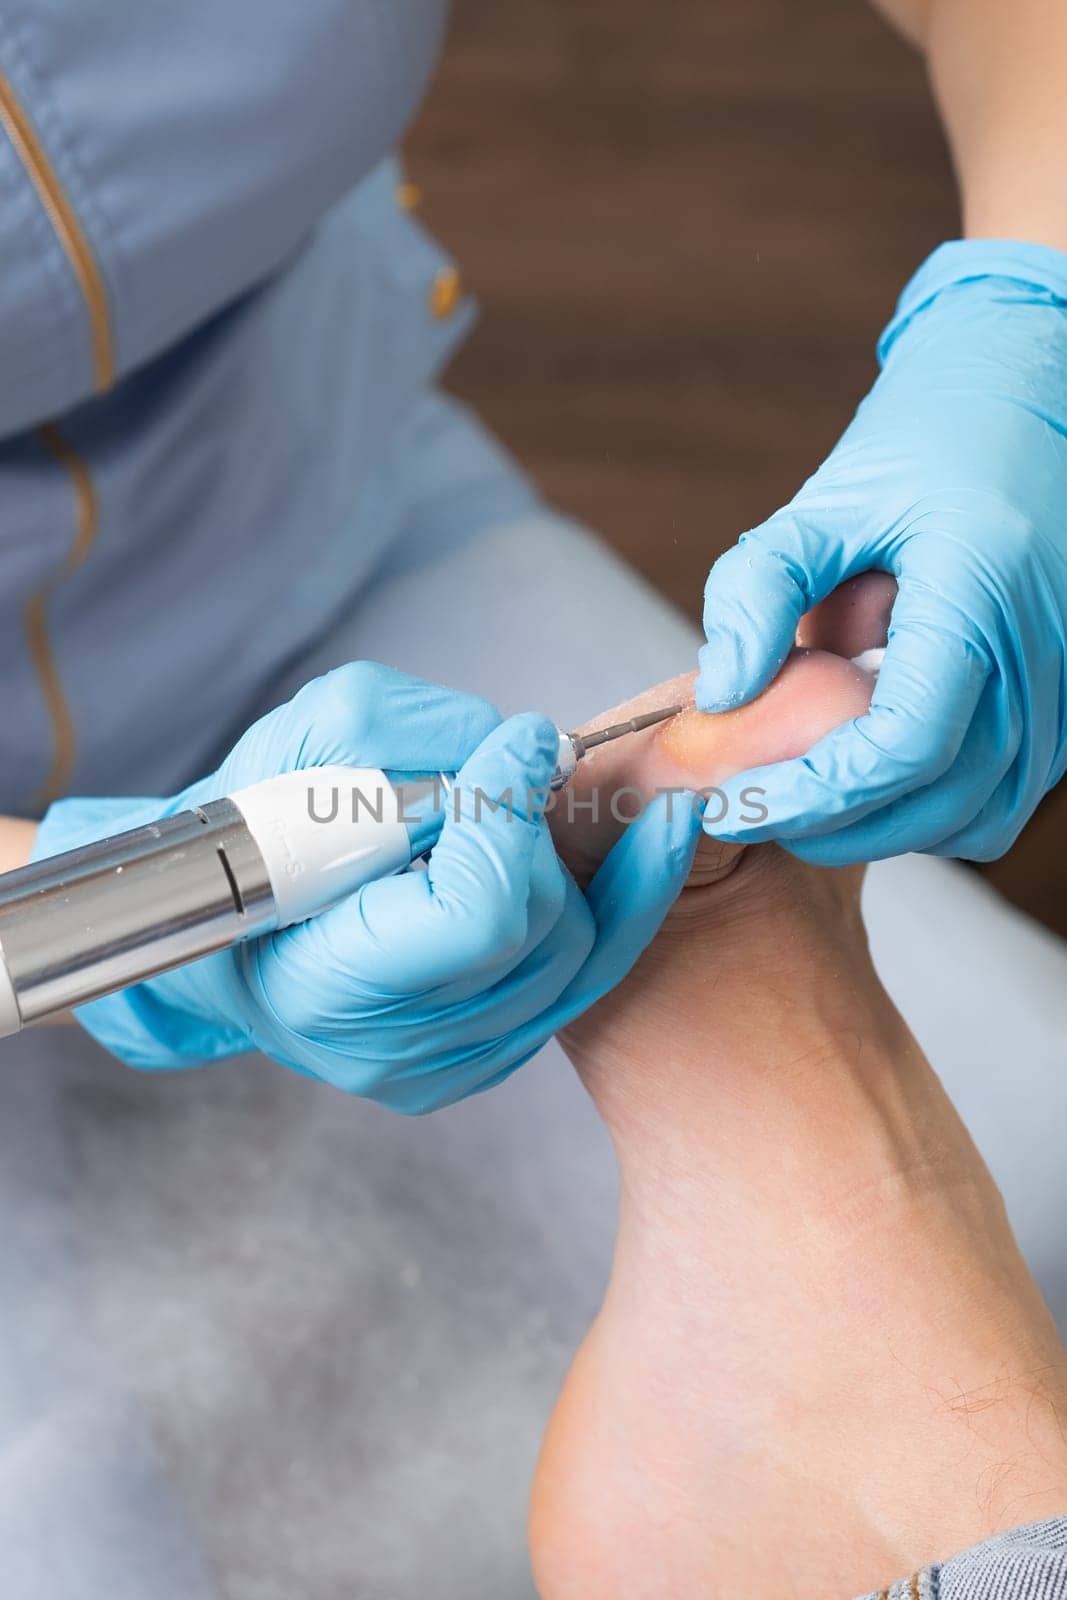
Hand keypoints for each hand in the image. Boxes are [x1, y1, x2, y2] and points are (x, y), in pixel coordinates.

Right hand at [33, 663, 699, 1112]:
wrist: (230, 910)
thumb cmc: (251, 826)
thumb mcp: (299, 745)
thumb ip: (400, 731)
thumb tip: (516, 745)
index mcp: (320, 984)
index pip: (475, 913)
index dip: (507, 816)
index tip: (519, 742)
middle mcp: (386, 1050)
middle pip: (537, 931)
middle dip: (542, 832)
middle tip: (530, 763)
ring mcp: (441, 1068)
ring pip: (578, 956)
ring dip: (576, 864)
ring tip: (550, 799)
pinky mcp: (481, 1061)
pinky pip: (584, 982)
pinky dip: (607, 907)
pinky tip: (624, 847)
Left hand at [697, 241, 1066, 863]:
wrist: (1032, 397)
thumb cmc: (930, 439)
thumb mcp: (826, 499)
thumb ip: (760, 591)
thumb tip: (719, 696)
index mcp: (981, 594)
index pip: (904, 744)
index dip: (812, 793)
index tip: (729, 803)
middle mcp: (1043, 656)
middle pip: (938, 801)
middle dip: (833, 825)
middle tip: (747, 807)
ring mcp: (1064, 690)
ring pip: (975, 817)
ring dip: (881, 824)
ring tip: (800, 789)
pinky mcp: (1063, 707)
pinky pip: (996, 795)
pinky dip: (926, 805)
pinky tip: (861, 766)